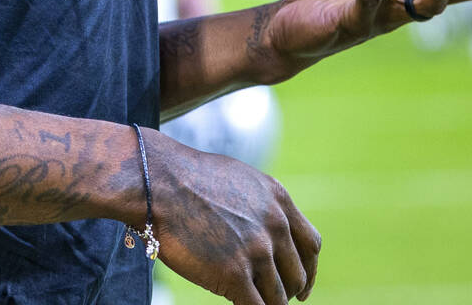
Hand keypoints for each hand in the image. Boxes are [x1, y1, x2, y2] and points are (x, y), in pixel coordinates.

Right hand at [146, 127, 320, 303]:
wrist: (160, 182)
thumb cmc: (190, 179)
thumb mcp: (240, 180)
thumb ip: (261, 206)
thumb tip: (269, 231)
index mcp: (278, 200)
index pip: (311, 245)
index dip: (308, 270)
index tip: (301, 286)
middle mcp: (274, 225)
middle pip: (297, 275)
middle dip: (287, 291)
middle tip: (270, 298)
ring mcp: (257, 250)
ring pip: (277, 298)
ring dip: (265, 303)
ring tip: (247, 298)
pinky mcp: (235, 274)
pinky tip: (237, 303)